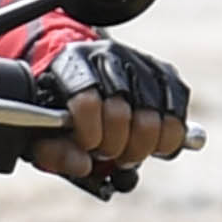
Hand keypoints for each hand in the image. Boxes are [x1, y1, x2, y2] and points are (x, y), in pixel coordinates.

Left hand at [37, 38, 191, 178]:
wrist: (84, 82)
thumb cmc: (61, 110)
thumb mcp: (44, 130)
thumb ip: (55, 152)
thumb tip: (84, 166)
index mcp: (70, 63)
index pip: (87, 100)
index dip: (90, 134)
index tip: (89, 147)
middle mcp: (107, 56)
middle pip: (121, 112)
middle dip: (115, 147)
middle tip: (108, 155)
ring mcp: (140, 63)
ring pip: (153, 118)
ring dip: (141, 148)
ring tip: (127, 154)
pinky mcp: (166, 75)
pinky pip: (177, 117)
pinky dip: (167, 139)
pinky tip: (151, 144)